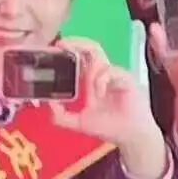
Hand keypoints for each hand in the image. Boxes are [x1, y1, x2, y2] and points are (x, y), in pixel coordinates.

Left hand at [50, 39, 167, 178]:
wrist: (128, 135)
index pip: (80, 57)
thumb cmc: (108, 127)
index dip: (69, 50)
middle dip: (76, 42)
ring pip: (99, 57)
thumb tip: (49, 105)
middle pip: (90, 48)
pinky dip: (101, 81)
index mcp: (91, 80)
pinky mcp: (125, 78)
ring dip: (90, 71)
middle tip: (62, 44)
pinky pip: (109, 71)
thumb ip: (61, 117)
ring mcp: (114, 74)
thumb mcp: (78, 123)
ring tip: (93, 92)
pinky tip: (101, 94)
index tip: (56, 48)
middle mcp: (102, 74)